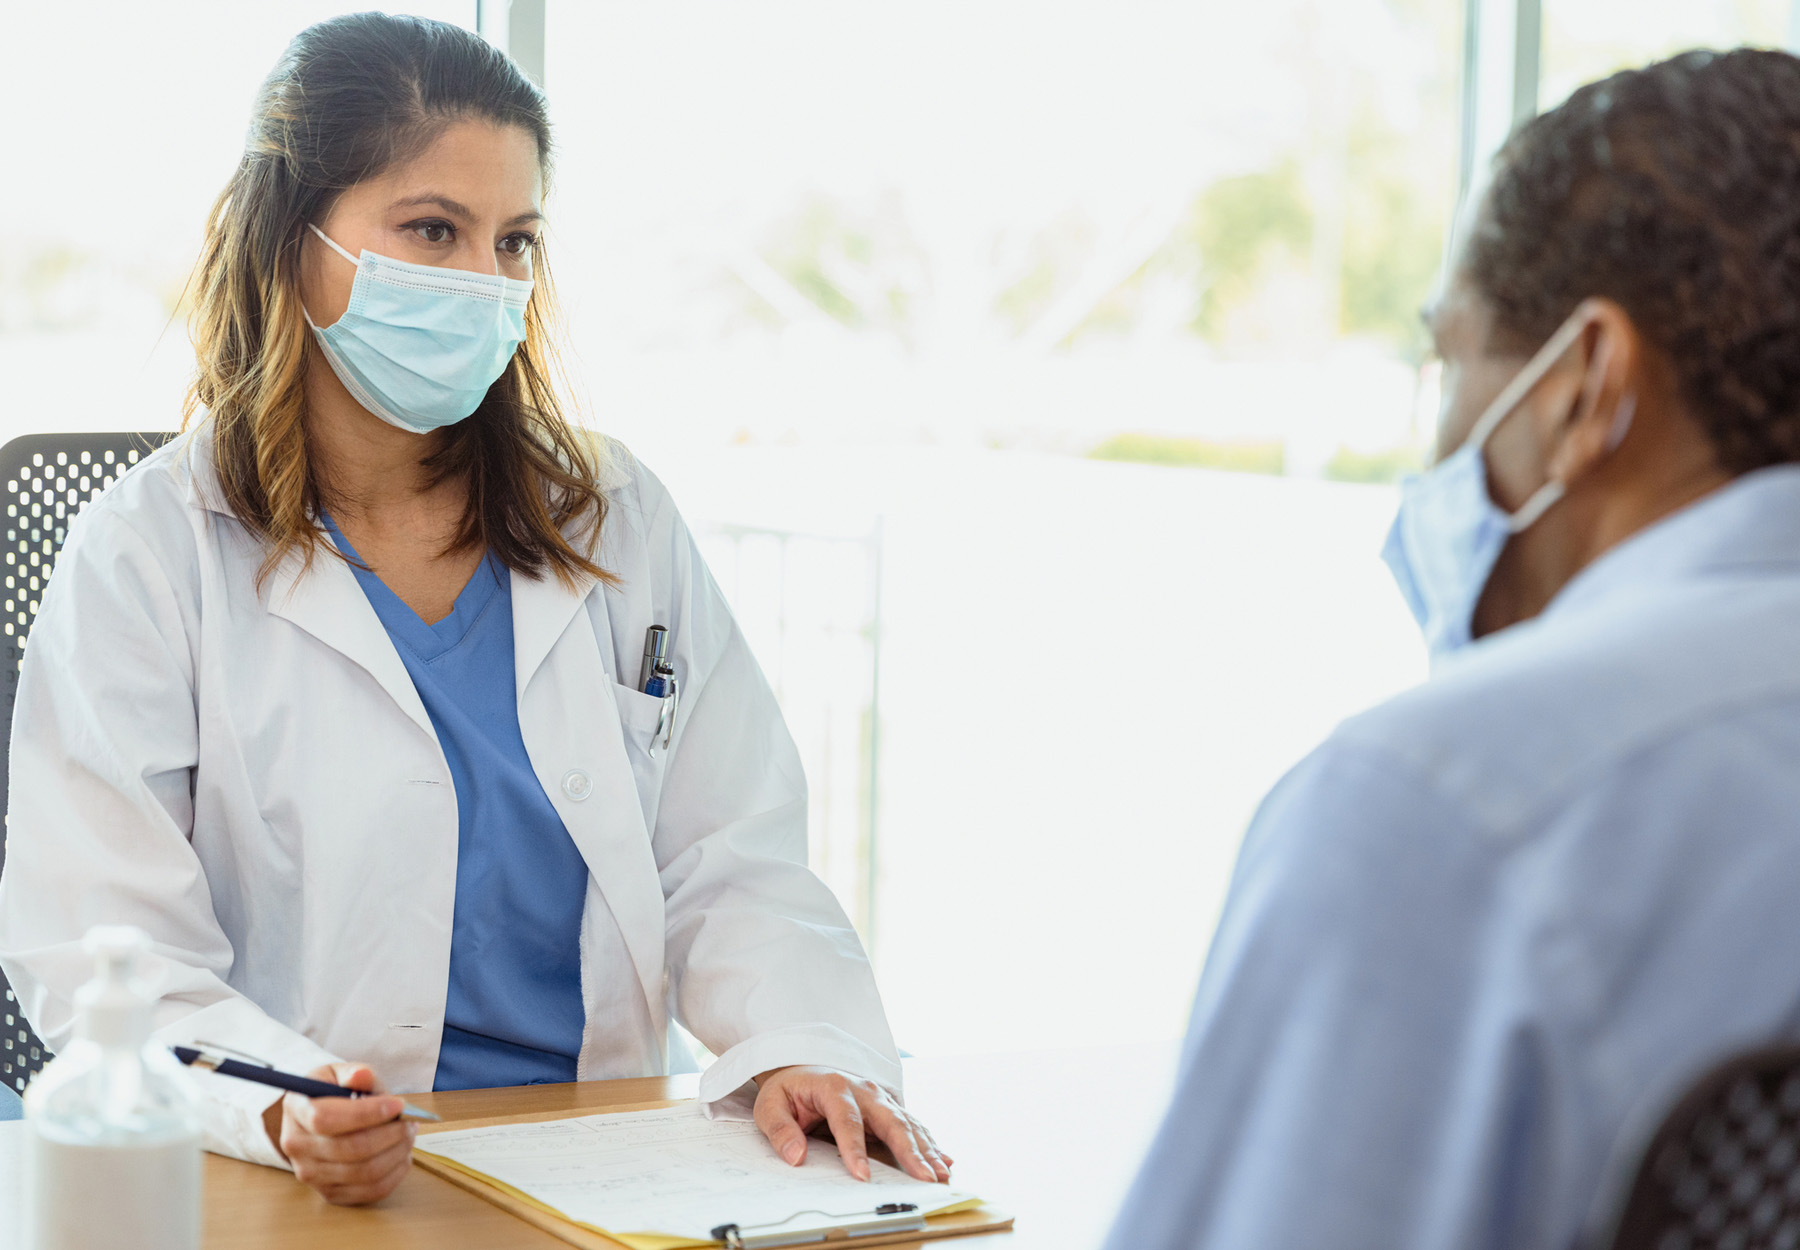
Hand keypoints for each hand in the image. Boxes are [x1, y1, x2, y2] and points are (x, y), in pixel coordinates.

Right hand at [261, 1062, 414, 1204]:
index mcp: (297, 1110)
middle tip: (410, 1121)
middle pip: (349, 1149)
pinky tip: (402, 1155)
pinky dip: (395, 1174)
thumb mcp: (341, 1073)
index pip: (326, 1119)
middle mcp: (297, 1146)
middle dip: (390, 1134)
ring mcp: (310, 1174)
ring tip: (408, 1134)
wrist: (319, 1119)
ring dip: (396, 1153)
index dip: (366, 1113)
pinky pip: (370, 1191)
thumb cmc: (335, 1092)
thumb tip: (362, 1075)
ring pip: (364, 1173)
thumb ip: (355, 1074)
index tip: (398, 1103)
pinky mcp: (329, 1193)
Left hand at [753, 1066, 951, 1182]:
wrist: (802, 1066)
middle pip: (890, 1121)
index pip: (847, 1121)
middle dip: (910, 1151)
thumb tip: (796, 1156)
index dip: (854, 1149)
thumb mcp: (771, 1105)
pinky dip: (929, 1143)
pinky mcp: (889, 1106)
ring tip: (941, 1174)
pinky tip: (943, 1160)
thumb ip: (780, 1130)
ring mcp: (880, 1096)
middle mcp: (864, 1089)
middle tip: (925, 1177)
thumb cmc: (789, 1089)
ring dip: (926, 1150)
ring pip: (907, 1124)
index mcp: (834, 1087)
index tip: (862, 1175)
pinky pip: (912, 1125)